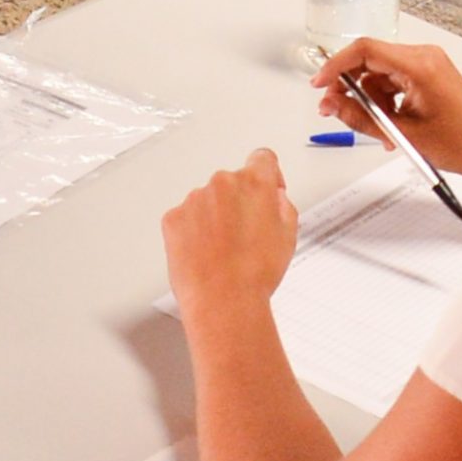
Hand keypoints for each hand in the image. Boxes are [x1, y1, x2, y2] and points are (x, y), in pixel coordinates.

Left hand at [162, 149, 299, 323]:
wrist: (223, 301)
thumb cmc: (255, 274)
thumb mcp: (288, 235)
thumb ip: (282, 206)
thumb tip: (273, 200)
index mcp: (254, 182)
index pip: (262, 159)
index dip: (268, 175)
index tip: (267, 188)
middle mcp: (222, 183)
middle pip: (232, 183)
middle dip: (239, 202)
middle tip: (245, 235)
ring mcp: (194, 199)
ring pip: (208, 201)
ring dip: (215, 217)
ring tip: (224, 252)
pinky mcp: (173, 218)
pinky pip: (186, 218)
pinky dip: (194, 232)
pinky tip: (206, 254)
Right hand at [312, 39, 461, 181]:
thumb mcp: (401, 134)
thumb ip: (360, 117)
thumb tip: (332, 105)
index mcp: (419, 65)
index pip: (365, 50)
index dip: (336, 65)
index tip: (320, 83)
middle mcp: (424, 57)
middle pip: (370, 61)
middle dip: (351, 88)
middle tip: (338, 110)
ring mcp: (427, 64)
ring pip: (379, 74)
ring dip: (370, 100)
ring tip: (378, 130)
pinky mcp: (429, 74)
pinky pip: (393, 80)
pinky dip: (385, 101)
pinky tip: (390, 125)